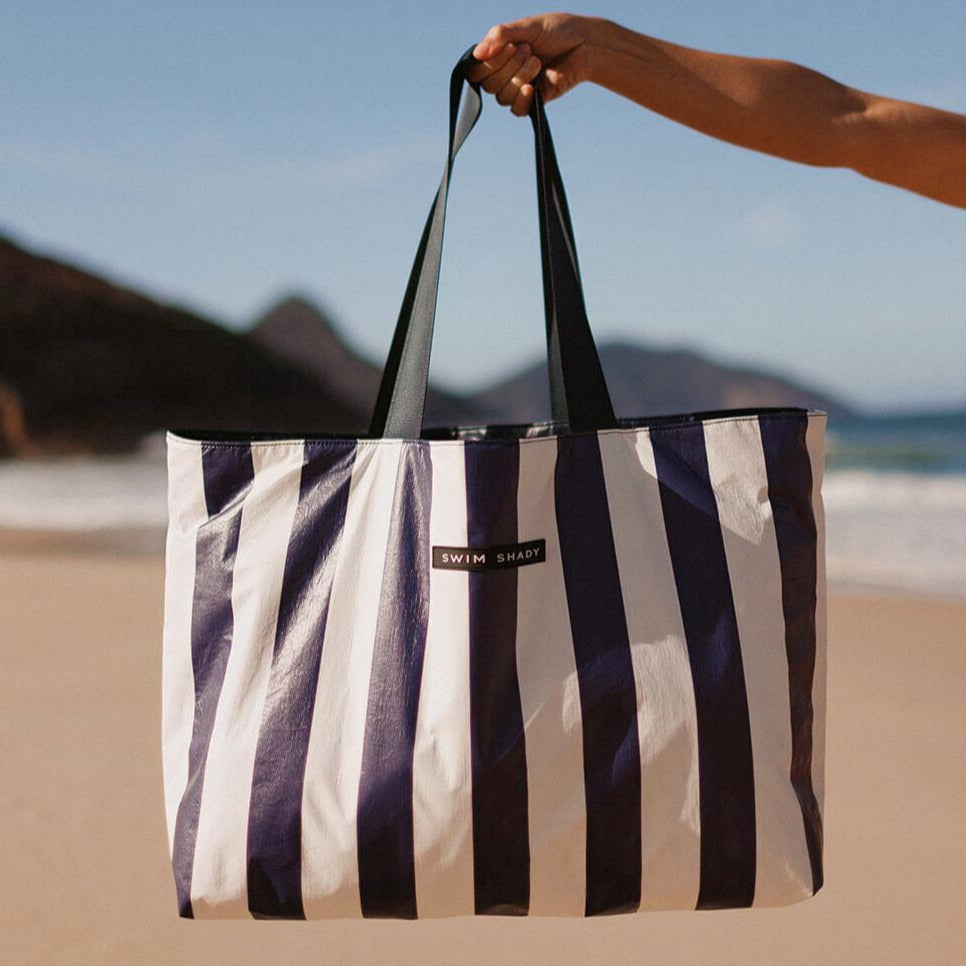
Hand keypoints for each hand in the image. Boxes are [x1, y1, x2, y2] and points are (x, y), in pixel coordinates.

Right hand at [468, 13, 594, 115]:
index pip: (477, 70)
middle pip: (489, 85)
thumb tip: (476, 53)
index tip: (508, 46)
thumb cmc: (556, 31)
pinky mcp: (532, 102)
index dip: (489, 63)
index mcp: (499, 55)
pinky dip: (521, 99)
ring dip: (518, 78)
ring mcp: (518, 89)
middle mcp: (504, 73)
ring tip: (537, 61)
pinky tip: (532, 87)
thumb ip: (501, 36)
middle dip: (508, 67)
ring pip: (502, 97)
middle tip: (528, 50)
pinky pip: (516, 110)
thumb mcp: (527, 26)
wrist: (584, 44)